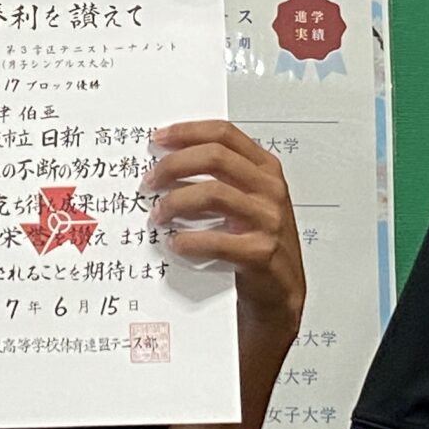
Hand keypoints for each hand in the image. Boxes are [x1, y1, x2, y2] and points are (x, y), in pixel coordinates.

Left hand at [143, 120, 306, 391]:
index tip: (157, 138)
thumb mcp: (245, 204)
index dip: (187, 131)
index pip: (224, 133)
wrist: (279, 296)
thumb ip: (220, 179)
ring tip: (156, 215)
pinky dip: (188, 241)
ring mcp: (269, 221)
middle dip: (174, 165)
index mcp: (265, 170)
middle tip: (148, 181)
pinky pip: (216, 239)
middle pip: (215, 157)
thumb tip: (165, 161)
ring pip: (213, 193)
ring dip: (176, 202)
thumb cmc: (256, 247)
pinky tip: (173, 246)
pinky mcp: (262, 253)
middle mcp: (270, 190)